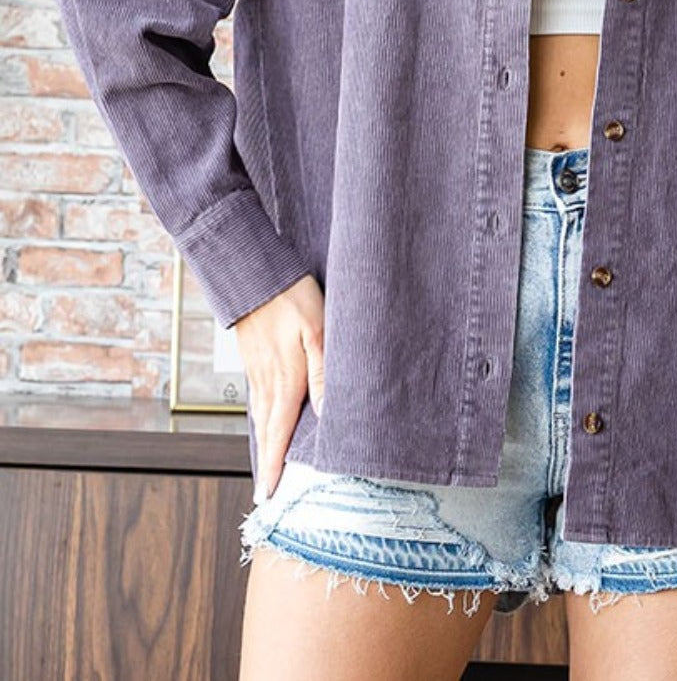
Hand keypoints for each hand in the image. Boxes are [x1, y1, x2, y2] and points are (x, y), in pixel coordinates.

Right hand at [233, 273, 325, 503]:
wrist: (254, 273)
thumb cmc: (292, 298)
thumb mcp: (319, 332)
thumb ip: (324, 375)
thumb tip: (327, 416)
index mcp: (286, 381)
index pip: (279, 434)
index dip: (275, 467)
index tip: (268, 498)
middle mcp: (268, 382)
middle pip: (266, 432)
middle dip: (265, 465)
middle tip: (264, 497)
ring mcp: (257, 371)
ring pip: (259, 417)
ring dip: (262, 444)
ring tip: (264, 468)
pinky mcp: (253, 359)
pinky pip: (256, 399)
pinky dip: (259, 420)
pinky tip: (264, 422)